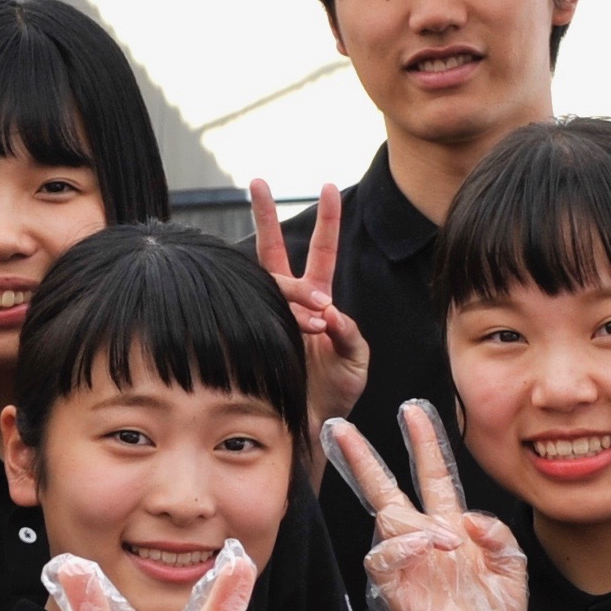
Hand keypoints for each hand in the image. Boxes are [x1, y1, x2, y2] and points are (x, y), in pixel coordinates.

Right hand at [252, 179, 368, 434]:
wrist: (311, 429)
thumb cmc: (336, 395)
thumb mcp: (355, 360)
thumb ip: (349, 333)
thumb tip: (326, 309)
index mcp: (318, 302)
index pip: (321, 251)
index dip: (326, 219)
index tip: (327, 185)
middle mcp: (289, 304)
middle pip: (273, 251)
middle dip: (265, 215)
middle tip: (256, 181)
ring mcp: (268, 316)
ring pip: (269, 283)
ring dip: (296, 299)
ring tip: (318, 327)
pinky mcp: (255, 335)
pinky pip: (264, 316)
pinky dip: (286, 322)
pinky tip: (303, 336)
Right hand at [325, 401, 527, 610]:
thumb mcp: (513, 564)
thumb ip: (499, 532)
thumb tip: (468, 519)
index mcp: (451, 528)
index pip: (432, 475)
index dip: (424, 443)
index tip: (413, 410)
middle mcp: (423, 540)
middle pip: (386, 489)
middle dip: (363, 458)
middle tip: (341, 428)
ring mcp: (407, 563)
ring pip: (385, 521)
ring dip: (410, 519)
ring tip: (444, 538)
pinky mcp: (396, 588)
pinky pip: (384, 558)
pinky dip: (403, 546)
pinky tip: (428, 546)